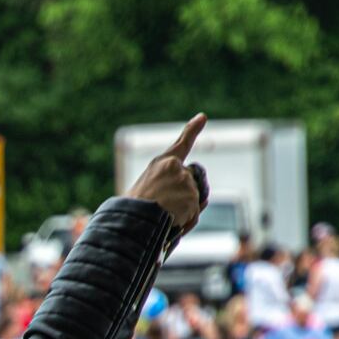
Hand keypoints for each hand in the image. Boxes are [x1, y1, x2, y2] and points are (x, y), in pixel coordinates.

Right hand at [124, 114, 207, 233]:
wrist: (132, 220)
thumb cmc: (134, 211)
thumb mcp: (145, 193)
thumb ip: (171, 192)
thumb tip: (205, 200)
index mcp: (161, 163)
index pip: (182, 144)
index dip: (193, 130)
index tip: (202, 117)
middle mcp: (176, 168)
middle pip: (190, 183)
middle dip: (184, 196)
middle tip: (164, 207)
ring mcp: (185, 181)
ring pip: (193, 200)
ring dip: (182, 211)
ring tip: (163, 216)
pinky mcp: (192, 195)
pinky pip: (193, 213)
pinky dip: (185, 221)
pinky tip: (170, 221)